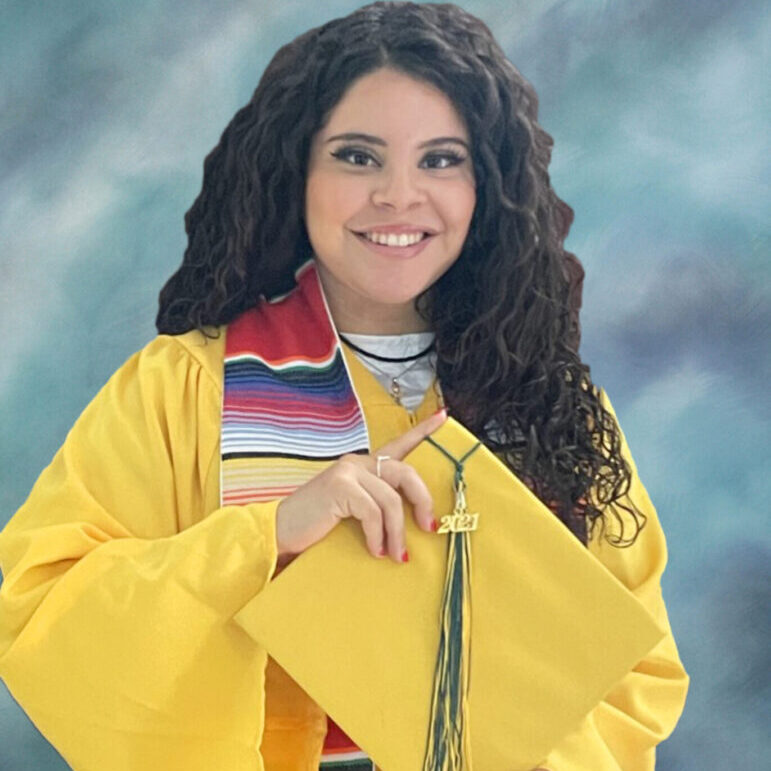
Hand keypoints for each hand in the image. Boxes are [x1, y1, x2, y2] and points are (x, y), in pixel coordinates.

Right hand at [275, 409, 447, 563]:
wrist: (280, 532)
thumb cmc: (318, 525)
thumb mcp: (353, 512)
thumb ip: (377, 506)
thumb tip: (414, 524)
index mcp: (363, 466)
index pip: (399, 444)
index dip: (423, 431)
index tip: (444, 417)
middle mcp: (357, 462)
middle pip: (406, 474)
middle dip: (423, 502)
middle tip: (428, 527)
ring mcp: (348, 472)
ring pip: (391, 500)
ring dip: (397, 533)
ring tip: (395, 554)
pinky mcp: (340, 487)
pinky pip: (373, 512)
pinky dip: (378, 536)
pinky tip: (375, 550)